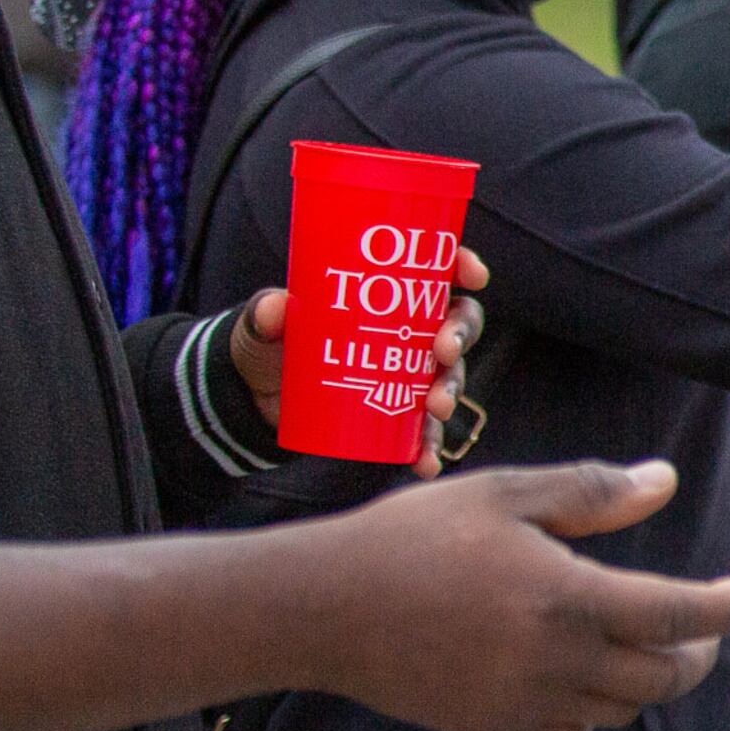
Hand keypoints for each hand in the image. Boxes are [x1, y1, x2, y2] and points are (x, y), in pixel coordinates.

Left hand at [230, 245, 493, 476]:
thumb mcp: (261, 328)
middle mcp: (407, 332)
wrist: (256, 400)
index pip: (436, 274)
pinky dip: (429, 447)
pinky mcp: (398, 414)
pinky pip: (425, 431)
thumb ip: (264, 316)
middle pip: (456, 324)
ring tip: (437, 407)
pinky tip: (425, 463)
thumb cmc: (269, 348)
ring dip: (452, 390)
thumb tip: (276, 308)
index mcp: (386, 297)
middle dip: (460, 336)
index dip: (462, 268)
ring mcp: (407, 375)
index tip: (473, 276)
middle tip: (444, 351)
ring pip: (448, 376)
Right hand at [298, 460, 729, 730]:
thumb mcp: (504, 495)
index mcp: (568, 598)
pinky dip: (593, 712)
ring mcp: (525, 704)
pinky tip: (579, 678)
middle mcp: (556, 662)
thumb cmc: (413, 536)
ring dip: (645, 679)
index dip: (724, 607)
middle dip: (697, 651)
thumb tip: (665, 481)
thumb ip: (592, 492)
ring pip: (623, 709)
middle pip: (665, 676)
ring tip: (637, 642)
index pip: (680, 616)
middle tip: (699, 627)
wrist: (322, 609)